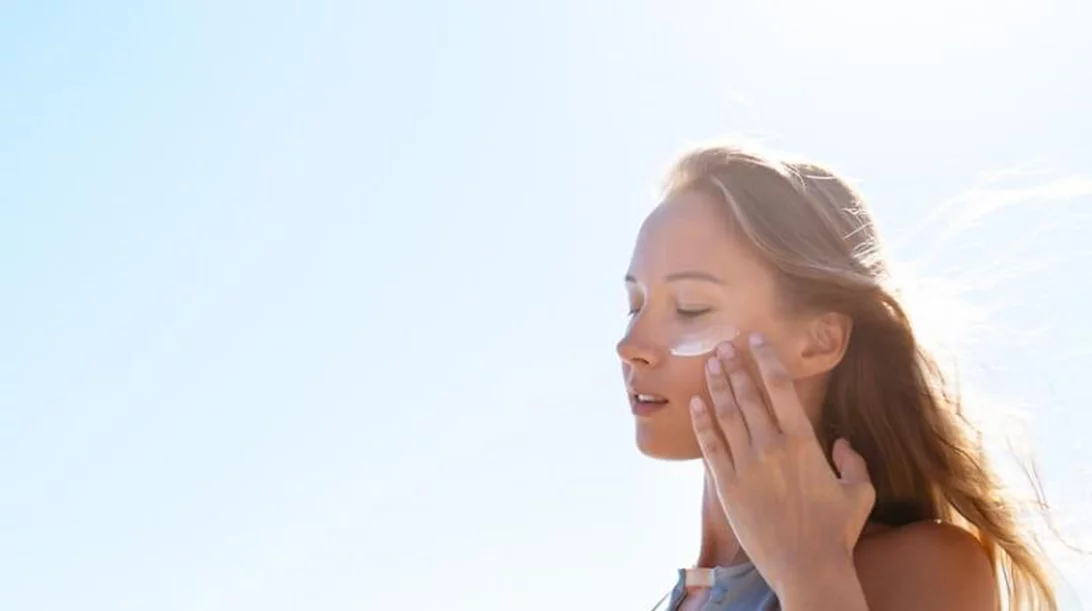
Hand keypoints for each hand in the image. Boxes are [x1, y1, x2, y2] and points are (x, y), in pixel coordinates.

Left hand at [688, 332, 874, 594]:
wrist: (807, 568)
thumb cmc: (836, 531)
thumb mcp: (859, 492)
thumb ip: (854, 462)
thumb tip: (843, 443)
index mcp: (803, 442)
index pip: (780, 387)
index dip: (765, 358)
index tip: (755, 338)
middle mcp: (771, 447)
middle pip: (747, 395)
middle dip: (735, 365)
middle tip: (724, 344)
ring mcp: (746, 466)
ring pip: (725, 415)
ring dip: (717, 386)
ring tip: (710, 363)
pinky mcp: (727, 486)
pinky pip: (709, 446)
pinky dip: (701, 422)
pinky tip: (695, 403)